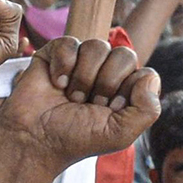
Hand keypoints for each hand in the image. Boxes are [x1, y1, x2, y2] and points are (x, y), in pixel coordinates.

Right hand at [0, 34, 159, 165]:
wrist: (34, 140)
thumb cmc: (75, 140)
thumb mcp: (121, 133)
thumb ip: (149, 109)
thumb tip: (149, 76)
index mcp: (124, 91)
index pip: (143, 72)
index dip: (126, 90)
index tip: (108, 109)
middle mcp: (105, 73)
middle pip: (124, 55)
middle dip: (105, 82)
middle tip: (86, 104)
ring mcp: (80, 62)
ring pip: (97, 46)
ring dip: (83, 76)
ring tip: (70, 96)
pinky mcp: (54, 55)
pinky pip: (69, 43)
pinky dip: (63, 64)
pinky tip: (56, 83)